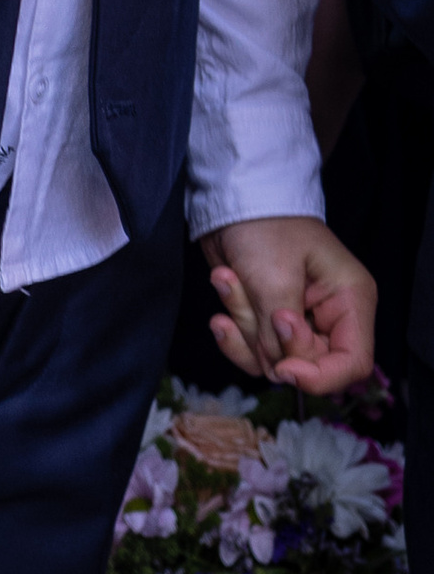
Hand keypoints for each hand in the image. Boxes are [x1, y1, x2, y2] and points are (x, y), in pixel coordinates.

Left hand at [204, 213, 377, 394]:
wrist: (232, 197)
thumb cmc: (266, 225)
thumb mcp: (275, 278)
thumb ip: (276, 334)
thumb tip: (277, 370)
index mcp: (349, 302)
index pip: (351, 363)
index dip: (319, 376)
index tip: (284, 368)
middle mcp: (328, 316)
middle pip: (306, 364)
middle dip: (268, 339)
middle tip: (252, 301)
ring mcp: (296, 320)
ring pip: (271, 358)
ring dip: (244, 324)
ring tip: (229, 280)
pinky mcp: (266, 319)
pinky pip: (250, 346)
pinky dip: (232, 325)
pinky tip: (223, 286)